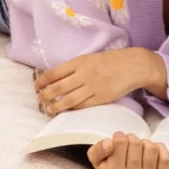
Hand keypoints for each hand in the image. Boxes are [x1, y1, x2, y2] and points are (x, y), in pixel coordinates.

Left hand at [34, 48, 164, 114]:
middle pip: (58, 88)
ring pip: (69, 100)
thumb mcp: (88, 58)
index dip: (42, 81)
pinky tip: (66, 111)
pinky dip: (72, 109)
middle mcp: (84, 75)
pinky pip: (83, 106)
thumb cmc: (109, 61)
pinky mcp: (102, 98)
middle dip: (45, 95)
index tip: (36, 85)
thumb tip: (55, 77)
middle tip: (38, 99)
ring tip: (48, 109)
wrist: (132, 66)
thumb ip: (73, 67)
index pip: (54, 73)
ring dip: (56, 106)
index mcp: (79, 62)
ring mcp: (93, 88)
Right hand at [87, 132, 168, 168]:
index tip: (117, 141)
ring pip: (150, 147)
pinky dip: (160, 148)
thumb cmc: (110, 167)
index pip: (120, 141)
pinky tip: (152, 151)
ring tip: (139, 148)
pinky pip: (165, 157)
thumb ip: (97, 150)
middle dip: (131, 138)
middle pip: (135, 143)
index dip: (119, 136)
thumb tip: (109, 143)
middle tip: (128, 144)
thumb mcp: (96, 160)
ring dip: (144, 142)